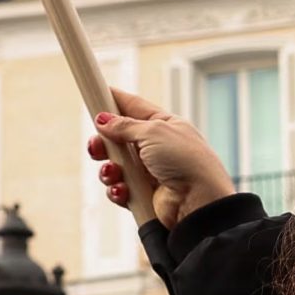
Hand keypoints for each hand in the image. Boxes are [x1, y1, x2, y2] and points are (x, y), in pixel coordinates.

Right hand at [90, 87, 236, 228]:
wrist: (199, 201)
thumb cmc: (186, 161)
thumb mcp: (154, 132)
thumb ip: (125, 126)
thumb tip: (103, 120)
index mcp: (163, 125)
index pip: (133, 107)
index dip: (114, 100)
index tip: (94, 93)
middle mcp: (155, 147)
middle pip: (117, 139)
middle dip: (103, 143)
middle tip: (97, 145)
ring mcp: (148, 172)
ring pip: (114, 166)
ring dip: (109, 169)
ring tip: (113, 172)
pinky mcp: (143, 194)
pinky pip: (119, 189)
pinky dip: (117, 190)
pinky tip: (123, 190)